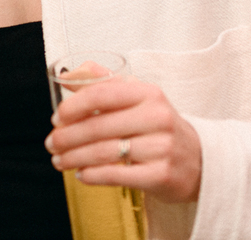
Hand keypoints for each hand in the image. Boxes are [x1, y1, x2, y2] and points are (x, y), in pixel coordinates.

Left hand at [45, 77, 201, 202]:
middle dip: (67, 137)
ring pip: (104, 152)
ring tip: (58, 161)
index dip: (73, 106)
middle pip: (98, 126)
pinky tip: (81, 174)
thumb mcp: (137, 97)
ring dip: (74, 158)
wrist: (199, 160)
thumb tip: (65, 74)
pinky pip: (117, 175)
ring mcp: (161, 147)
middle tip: (50, 144)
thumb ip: (102, 82)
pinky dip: (93, 175)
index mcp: (148, 93)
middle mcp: (157, 117)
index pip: (102, 93)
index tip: (56, 118)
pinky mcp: (161, 175)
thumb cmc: (157, 125)